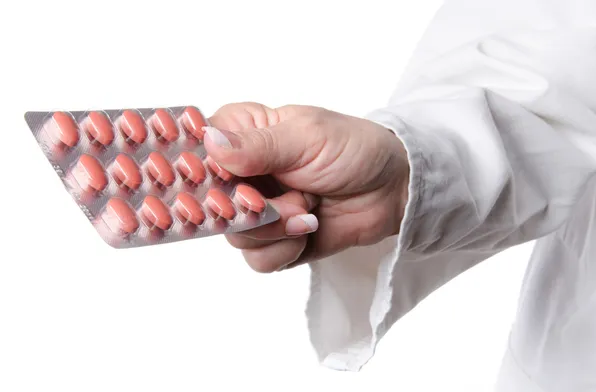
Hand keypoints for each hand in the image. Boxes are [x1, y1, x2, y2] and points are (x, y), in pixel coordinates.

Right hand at [205, 103, 409, 271]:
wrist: (392, 190)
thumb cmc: (353, 149)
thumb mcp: (307, 137)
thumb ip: (258, 145)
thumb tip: (209, 142)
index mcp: (242, 134)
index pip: (194, 153)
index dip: (196, 174)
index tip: (217, 185)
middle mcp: (241, 174)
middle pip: (210, 203)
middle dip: (250, 208)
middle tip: (279, 200)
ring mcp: (256, 210)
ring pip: (234, 236)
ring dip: (275, 228)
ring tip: (307, 210)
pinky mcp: (273, 241)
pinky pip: (257, 259)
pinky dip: (285, 249)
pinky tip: (308, 229)